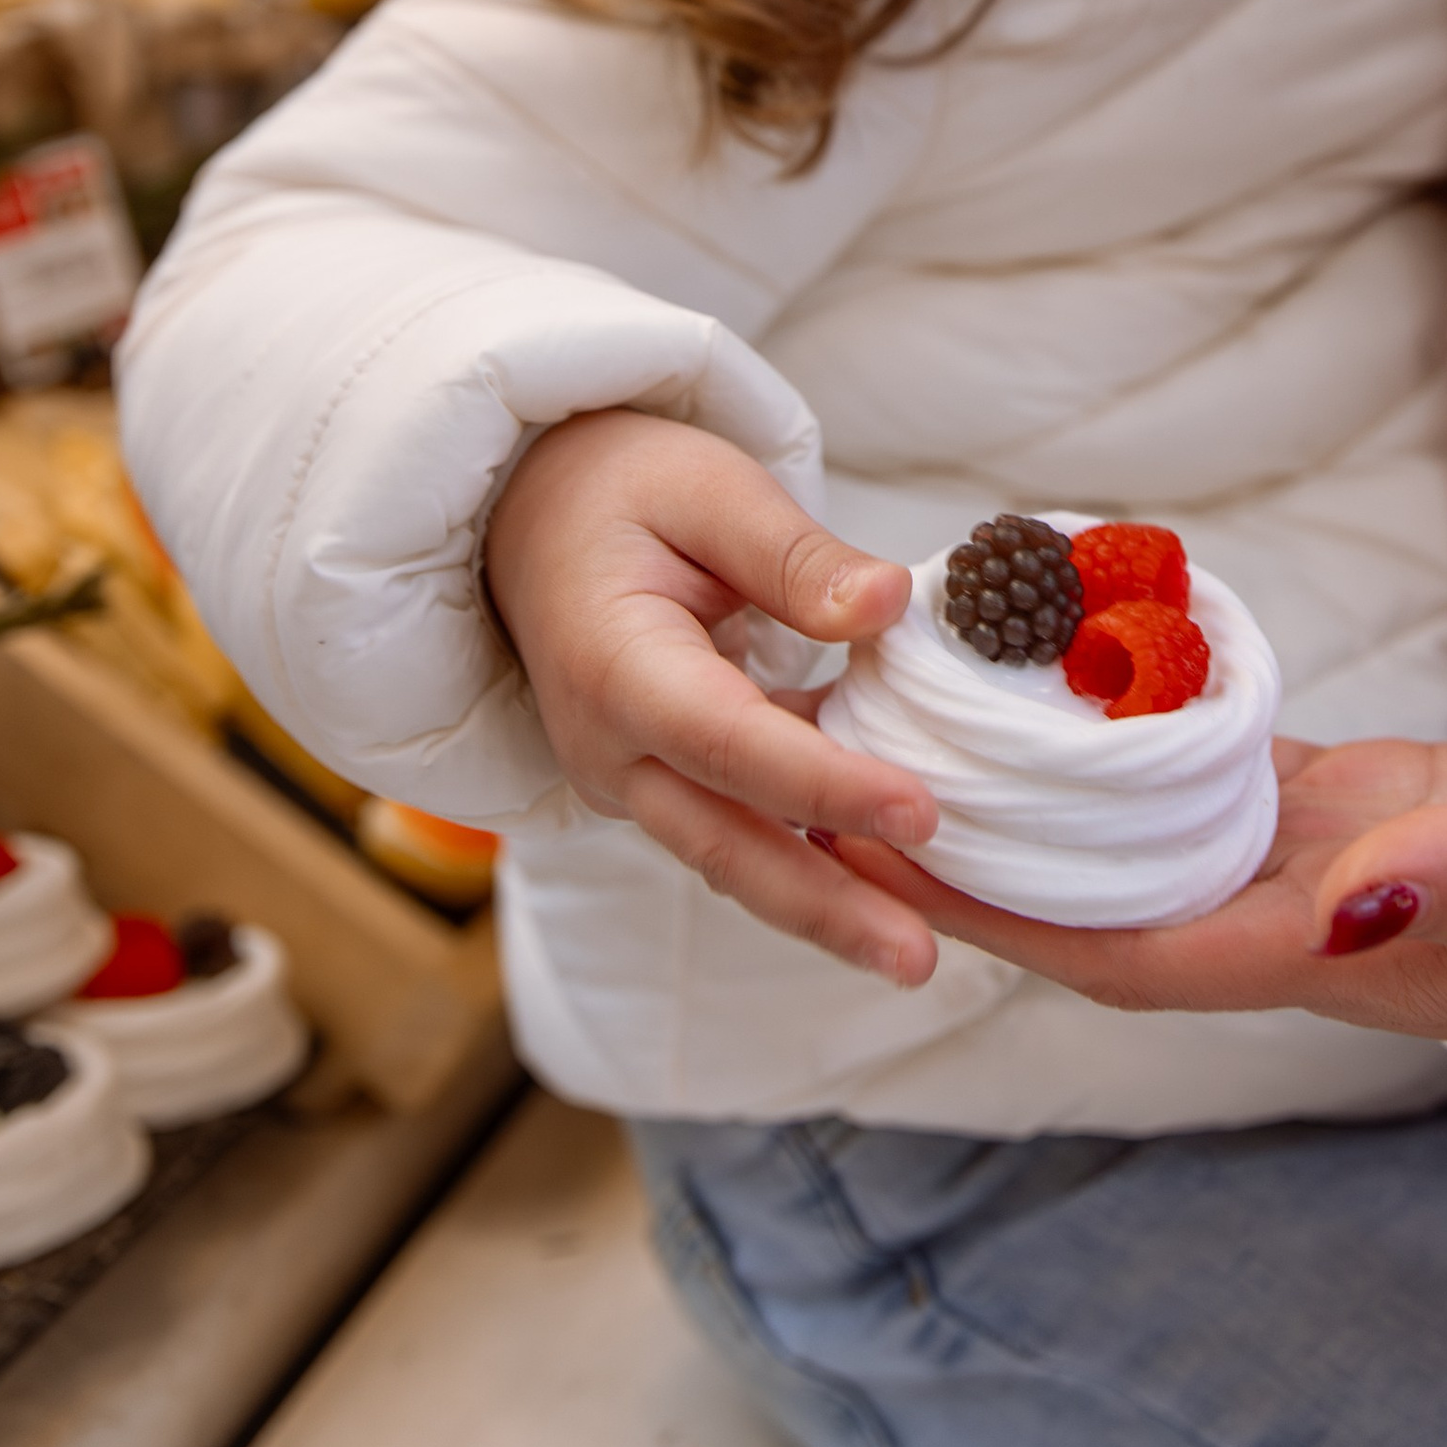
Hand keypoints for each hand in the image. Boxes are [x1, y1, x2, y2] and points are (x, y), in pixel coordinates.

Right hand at [484, 410, 940, 983]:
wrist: (527, 519)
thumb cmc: (621, 490)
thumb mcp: (707, 486)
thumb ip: (794, 554)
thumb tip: (888, 606)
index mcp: (614, 666)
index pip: (727, 741)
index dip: (822, 785)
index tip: (918, 811)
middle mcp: (611, 746)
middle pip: (724, 841)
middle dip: (823, 907)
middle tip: (917, 961)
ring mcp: (632, 778)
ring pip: (733, 855)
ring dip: (824, 908)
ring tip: (915, 954)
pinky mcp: (665, 785)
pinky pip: (742, 832)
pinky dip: (815, 862)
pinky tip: (897, 886)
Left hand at [839, 738, 1446, 1056]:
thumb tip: (1349, 896)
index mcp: (1369, 962)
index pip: (1149, 953)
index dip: (1014, 918)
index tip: (893, 861)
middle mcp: (1324, 923)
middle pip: (1109, 898)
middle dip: (979, 853)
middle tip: (847, 758)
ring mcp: (1344, 866)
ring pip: (1150, 829)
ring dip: (1040, 781)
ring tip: (918, 686)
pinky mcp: (1375, 803)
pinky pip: (1227, 766)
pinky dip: (1146, 717)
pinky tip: (1075, 649)